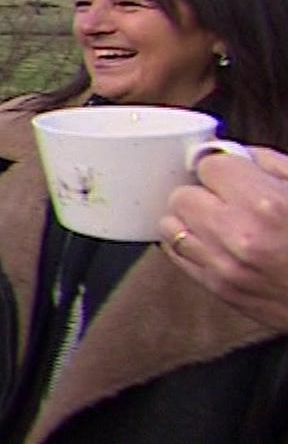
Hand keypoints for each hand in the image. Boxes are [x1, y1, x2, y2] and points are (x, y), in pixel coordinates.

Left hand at [161, 146, 287, 329]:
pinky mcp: (220, 288)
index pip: (208, 166)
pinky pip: (177, 256)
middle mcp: (239, 236)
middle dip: (203, 191)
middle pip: (182, 195)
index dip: (223, 167)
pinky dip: (189, 244)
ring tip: (216, 219)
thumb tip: (239, 155)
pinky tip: (212, 240)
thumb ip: (272, 165)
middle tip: (226, 196)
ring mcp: (225, 266)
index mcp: (265, 205)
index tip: (233, 173)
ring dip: (190, 218)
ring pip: (171, 225)